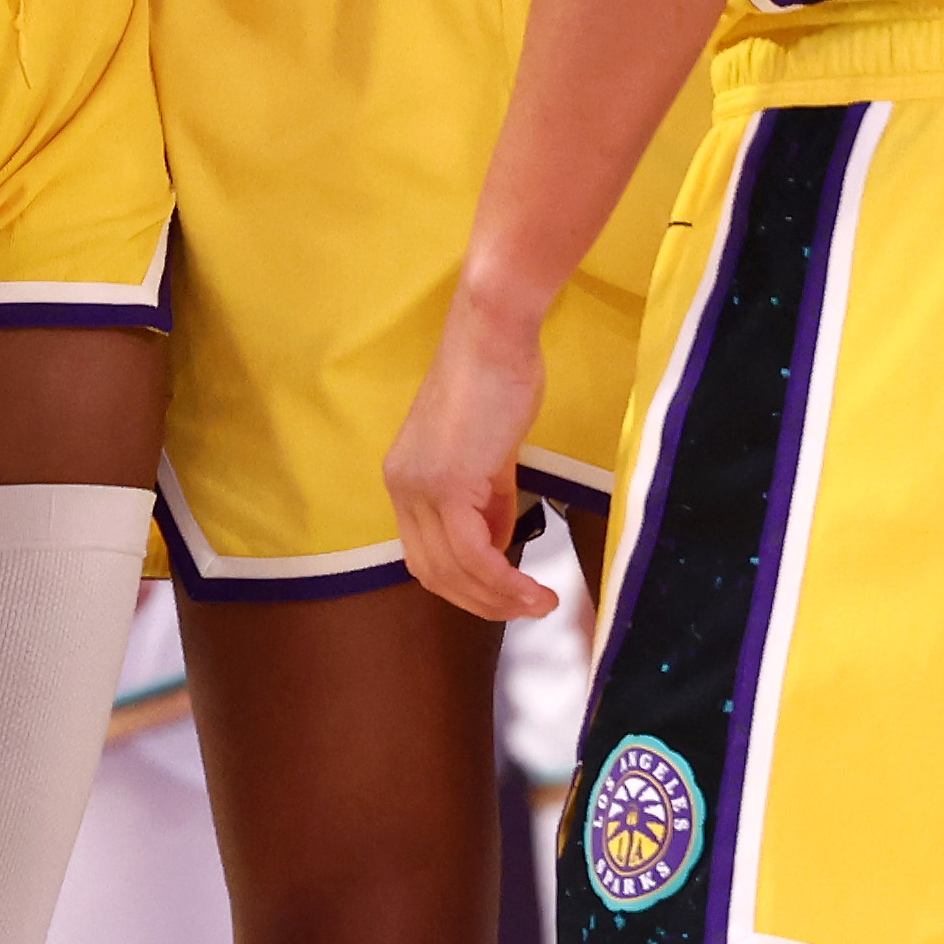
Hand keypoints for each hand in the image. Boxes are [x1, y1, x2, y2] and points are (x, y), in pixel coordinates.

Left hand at [384, 289, 560, 621]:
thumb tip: (500, 545)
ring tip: (542, 603)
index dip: (466, 586)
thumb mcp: (491, 454)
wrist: (495, 335)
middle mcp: (401, 488)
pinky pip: (474, 554)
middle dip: (484, 602)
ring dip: (501, 598)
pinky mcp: (447, 484)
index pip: (426, 556)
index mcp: (404, 480)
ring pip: (454, 571)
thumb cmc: (498, 380)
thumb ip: (489, 501)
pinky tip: (534, 589)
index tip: (508, 594)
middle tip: (529, 608)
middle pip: (434, 573)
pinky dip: (504, 581)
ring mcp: (419, 487)